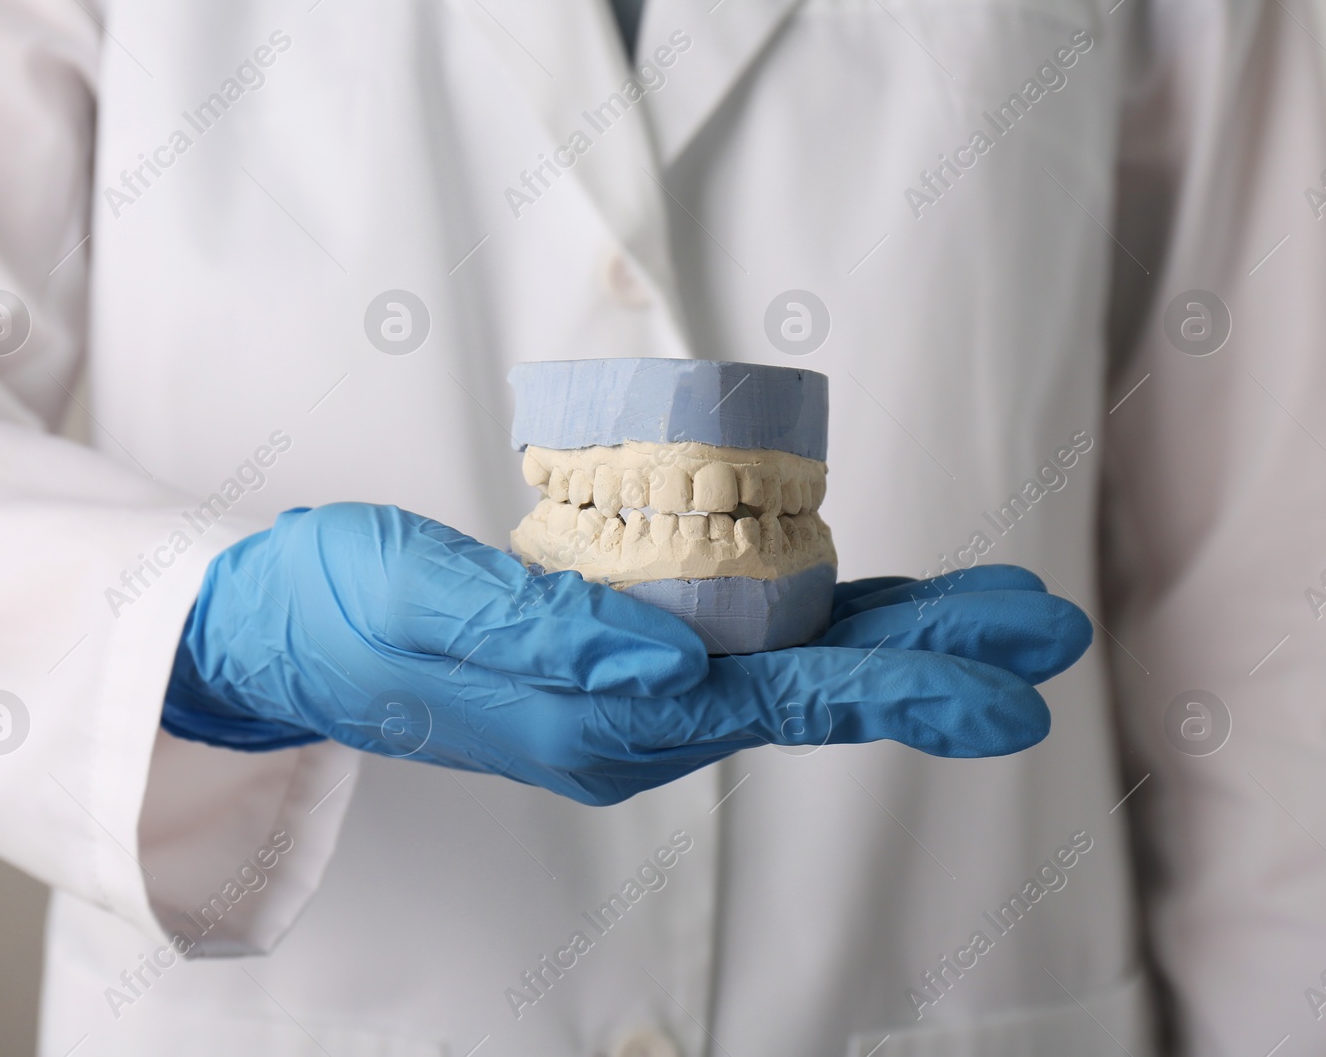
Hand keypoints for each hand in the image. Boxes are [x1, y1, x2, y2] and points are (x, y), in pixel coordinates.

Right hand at [162, 504, 1090, 804]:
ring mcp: (630, 697)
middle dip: (934, 663)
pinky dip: (822, 624)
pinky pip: (746, 643)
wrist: (279, 632)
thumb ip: (545, 638)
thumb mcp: (421, 601)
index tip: (1010, 687)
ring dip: (897, 641)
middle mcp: (633, 724)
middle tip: (1047, 636)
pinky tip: (875, 605)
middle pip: (813, 690)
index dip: (900, 688)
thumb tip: (673, 671)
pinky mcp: (617, 660)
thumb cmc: (339, 607)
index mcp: (599, 723)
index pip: (779, 701)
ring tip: (997, 612)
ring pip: (793, 668)